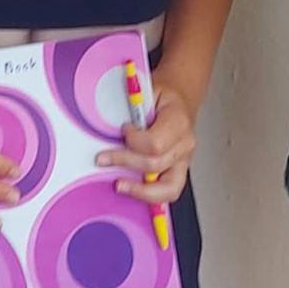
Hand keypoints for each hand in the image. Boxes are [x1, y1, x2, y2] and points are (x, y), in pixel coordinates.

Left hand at [100, 83, 197, 205]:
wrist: (180, 98)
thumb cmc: (162, 96)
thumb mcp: (146, 91)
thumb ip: (132, 108)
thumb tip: (109, 125)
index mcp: (179, 120)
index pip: (155, 143)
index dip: (134, 141)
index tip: (123, 130)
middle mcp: (185, 143)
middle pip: (156, 165)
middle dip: (126, 163)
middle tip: (103, 159)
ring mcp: (184, 160)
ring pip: (168, 187)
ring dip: (140, 190)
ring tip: (119, 186)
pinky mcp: (180, 171)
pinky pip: (169, 192)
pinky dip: (150, 196)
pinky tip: (134, 192)